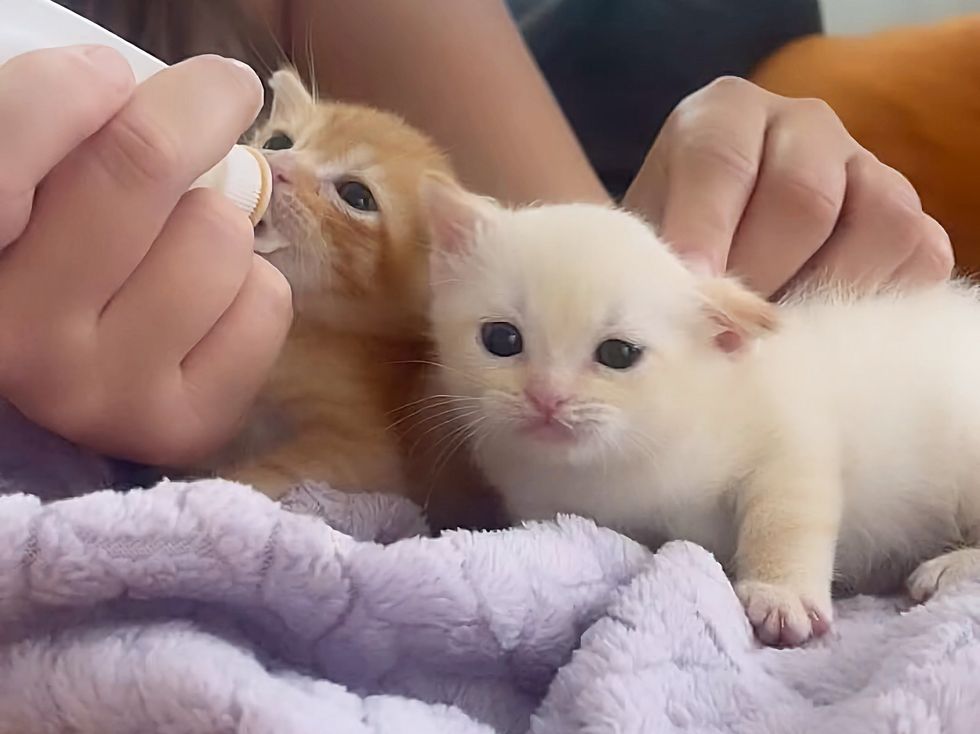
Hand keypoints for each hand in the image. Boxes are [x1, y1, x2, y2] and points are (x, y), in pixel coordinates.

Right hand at [0, 48, 291, 464]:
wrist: (78, 378)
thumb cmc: (55, 262)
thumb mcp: (36, 195)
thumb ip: (54, 139)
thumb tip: (129, 86)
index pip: (9, 158)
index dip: (67, 92)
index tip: (109, 75)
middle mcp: (19, 339)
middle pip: (140, 166)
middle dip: (197, 109)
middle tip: (215, 97)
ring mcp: (103, 394)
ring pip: (219, 234)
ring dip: (216, 221)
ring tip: (178, 247)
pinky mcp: (182, 427)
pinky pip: (266, 301)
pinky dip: (251, 286)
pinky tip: (208, 307)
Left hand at [623, 76, 953, 296]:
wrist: (719, 252)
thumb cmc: (676, 244)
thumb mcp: (650, 241)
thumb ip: (662, 262)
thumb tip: (692, 310)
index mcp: (726, 113)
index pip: (722, 159)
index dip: (705, 229)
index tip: (694, 287)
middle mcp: (803, 123)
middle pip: (803, 197)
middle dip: (763, 275)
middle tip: (731, 326)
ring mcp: (865, 164)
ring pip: (878, 222)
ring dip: (824, 290)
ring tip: (776, 326)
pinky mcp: (909, 216)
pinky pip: (919, 255)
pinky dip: (876, 299)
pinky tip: (823, 320)